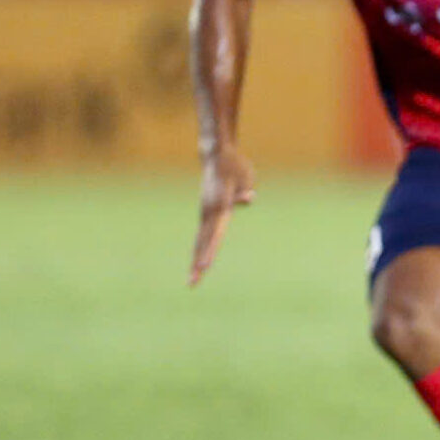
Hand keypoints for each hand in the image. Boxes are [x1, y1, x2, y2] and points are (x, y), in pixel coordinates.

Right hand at [189, 146, 255, 285]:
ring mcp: (205, 213)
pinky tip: (197, 261)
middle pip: (203, 243)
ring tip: (192, 279)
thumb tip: (247, 199)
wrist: (217, 156)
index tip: (204, 266)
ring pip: (200, 241)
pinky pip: (202, 234)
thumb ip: (244, 191)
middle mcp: (209, 213)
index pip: (215, 235)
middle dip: (198, 264)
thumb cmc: (236, 167)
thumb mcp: (245, 177)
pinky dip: (199, 249)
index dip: (210, 251)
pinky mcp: (205, 212)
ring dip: (196, 260)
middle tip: (192, 283)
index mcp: (220, 207)